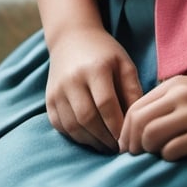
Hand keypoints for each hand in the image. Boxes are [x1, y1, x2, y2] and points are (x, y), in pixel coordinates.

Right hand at [45, 27, 142, 152]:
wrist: (71, 39)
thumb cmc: (104, 53)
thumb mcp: (124, 64)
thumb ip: (133, 91)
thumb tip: (138, 122)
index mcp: (95, 68)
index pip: (106, 104)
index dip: (117, 126)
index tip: (128, 140)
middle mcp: (72, 79)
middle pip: (88, 118)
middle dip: (105, 138)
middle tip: (119, 148)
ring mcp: (57, 90)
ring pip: (73, 126)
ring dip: (92, 142)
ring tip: (107, 146)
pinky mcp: (49, 100)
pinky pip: (62, 127)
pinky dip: (77, 137)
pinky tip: (92, 138)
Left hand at [118, 74, 186, 160]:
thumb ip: (169, 101)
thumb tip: (142, 125)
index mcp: (175, 85)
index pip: (135, 107)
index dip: (126, 130)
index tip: (128, 145)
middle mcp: (181, 96)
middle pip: (138, 121)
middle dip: (131, 143)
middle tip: (134, 157)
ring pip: (151, 134)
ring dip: (147, 150)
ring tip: (155, 156)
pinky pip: (173, 149)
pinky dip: (167, 156)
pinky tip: (175, 157)